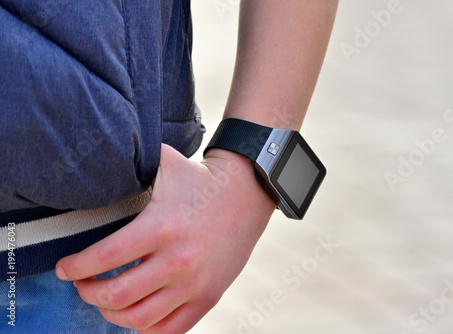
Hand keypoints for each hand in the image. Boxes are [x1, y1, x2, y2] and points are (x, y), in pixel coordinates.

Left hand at [55, 144, 275, 332]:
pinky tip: (135, 312)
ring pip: (139, 319)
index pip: (106, 257)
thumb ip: (130, 161)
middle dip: (88, 293)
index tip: (64, 268)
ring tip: (104, 300)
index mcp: (162, 227)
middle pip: (117, 295)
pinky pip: (170, 329)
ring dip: (111, 314)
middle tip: (81, 284)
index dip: (76, 267)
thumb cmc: (199, 179)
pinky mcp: (209, 296)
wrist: (247, 193)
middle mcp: (179, 260)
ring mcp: (196, 283)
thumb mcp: (165, 163)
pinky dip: (145, 328)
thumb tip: (92, 154)